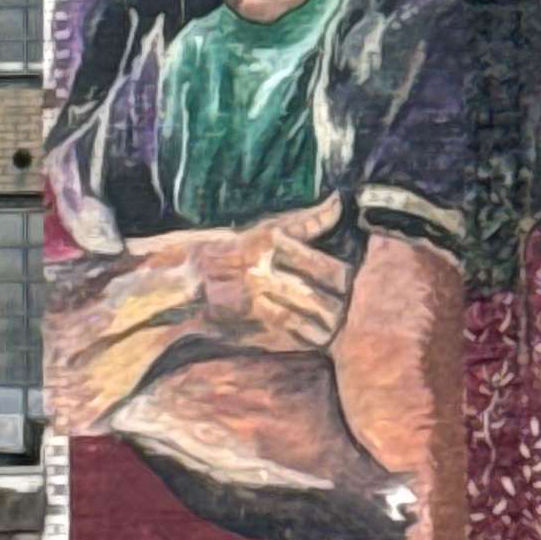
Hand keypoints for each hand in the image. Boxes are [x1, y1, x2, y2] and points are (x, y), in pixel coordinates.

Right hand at [193, 196, 353, 352]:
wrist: (191, 280)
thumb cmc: (235, 250)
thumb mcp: (268, 228)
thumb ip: (308, 220)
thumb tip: (339, 202)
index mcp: (271, 241)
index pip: (322, 266)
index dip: (343, 279)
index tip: (349, 283)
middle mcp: (263, 269)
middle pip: (317, 295)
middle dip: (337, 305)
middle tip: (346, 308)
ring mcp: (255, 297)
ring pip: (303, 318)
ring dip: (325, 324)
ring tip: (335, 325)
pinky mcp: (248, 318)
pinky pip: (288, 331)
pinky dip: (306, 336)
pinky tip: (317, 337)